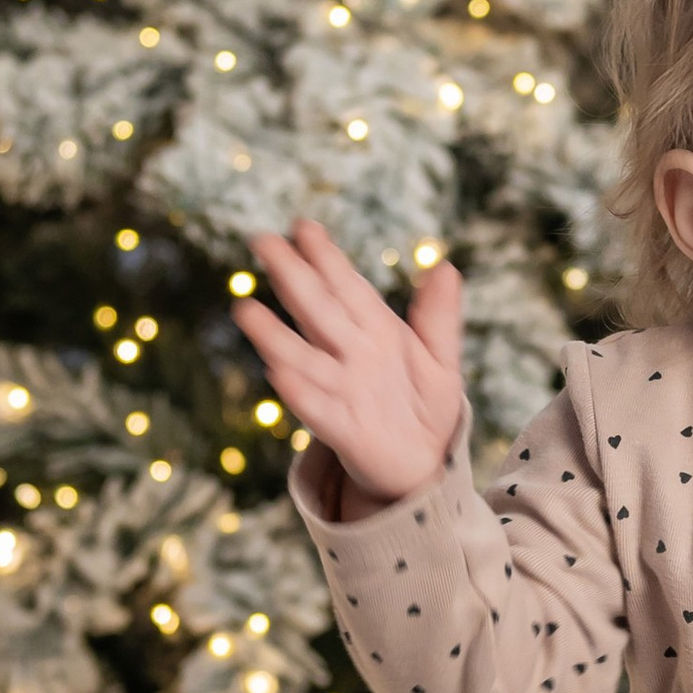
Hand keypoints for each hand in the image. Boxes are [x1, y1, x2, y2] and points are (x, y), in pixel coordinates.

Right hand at [234, 220, 465, 517]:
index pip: (347, 287)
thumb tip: (447, 267)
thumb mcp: (440, 358)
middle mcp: (351, 355)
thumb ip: (439, 316)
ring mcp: (344, 391)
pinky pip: (318, 411)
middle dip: (293, 277)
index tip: (304, 227)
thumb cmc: (426, 405)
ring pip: (305, 358)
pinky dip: (300, 395)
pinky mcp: (345, 431)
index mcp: (375, 332)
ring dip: (276, 337)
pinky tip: (278, 376)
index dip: (327, 258)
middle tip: (262, 242)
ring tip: (246, 311)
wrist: (425, 464)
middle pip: (318, 311)